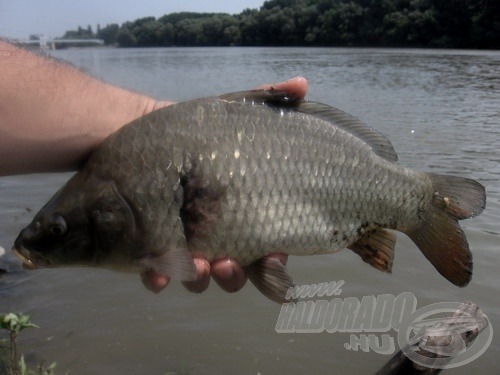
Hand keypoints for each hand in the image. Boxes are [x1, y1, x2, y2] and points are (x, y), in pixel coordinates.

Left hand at [141, 77, 307, 294]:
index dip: (273, 259)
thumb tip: (304, 82)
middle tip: (230, 264)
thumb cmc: (188, 128)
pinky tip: (157, 273)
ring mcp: (183, 240)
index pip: (266, 244)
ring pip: (199, 275)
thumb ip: (268, 99)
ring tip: (197, 266)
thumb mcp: (230, 111)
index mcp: (240, 211)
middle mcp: (215, 231)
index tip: (274, 257)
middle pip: (235, 268)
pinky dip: (159, 276)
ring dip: (201, 278)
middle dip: (235, 274)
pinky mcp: (150, 243)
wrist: (129, 130)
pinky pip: (158, 271)